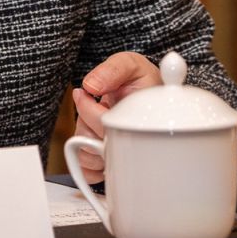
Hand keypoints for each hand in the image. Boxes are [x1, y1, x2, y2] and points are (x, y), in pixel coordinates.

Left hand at [70, 52, 162, 183]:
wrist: (151, 93)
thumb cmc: (142, 81)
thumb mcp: (131, 64)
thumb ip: (113, 70)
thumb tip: (90, 86)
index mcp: (142, 121)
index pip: (107, 125)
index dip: (89, 108)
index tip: (87, 93)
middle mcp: (135, 144)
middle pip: (93, 143)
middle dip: (86, 121)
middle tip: (96, 105)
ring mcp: (125, 157)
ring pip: (89, 157)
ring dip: (85, 138)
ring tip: (97, 121)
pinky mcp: (115, 166)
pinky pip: (91, 173)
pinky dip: (86, 161)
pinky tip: (94, 142)